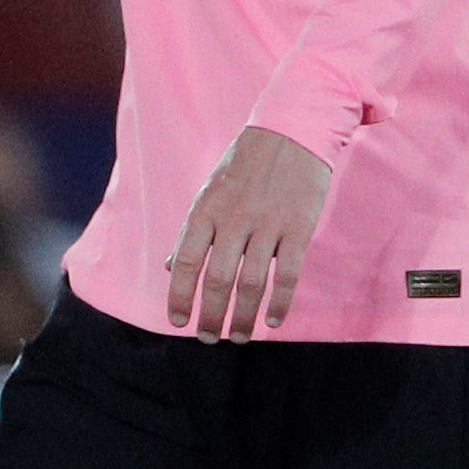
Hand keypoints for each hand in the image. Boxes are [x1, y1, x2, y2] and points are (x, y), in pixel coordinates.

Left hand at [166, 126, 333, 340]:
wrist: (291, 130)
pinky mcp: (299, 227)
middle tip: (209, 338)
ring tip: (238, 337)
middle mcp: (234, 219)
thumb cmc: (245, 164)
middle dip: (211, 315)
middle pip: (218, 279)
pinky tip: (273, 321)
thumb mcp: (210, 190)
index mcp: (206, 210)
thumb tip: (170, 267)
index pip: (185, 262)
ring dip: (243, 317)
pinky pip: (288, 274)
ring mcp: (268, 224)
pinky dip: (280, 302)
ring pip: (252, 283)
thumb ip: (192, 229)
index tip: (179, 321)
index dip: (180, 296)